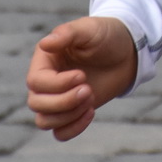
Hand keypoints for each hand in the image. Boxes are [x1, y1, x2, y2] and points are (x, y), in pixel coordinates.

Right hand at [25, 16, 138, 140]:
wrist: (126, 52)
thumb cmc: (106, 35)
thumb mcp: (88, 29)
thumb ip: (67, 33)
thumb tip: (44, 44)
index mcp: (44, 59)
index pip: (36, 82)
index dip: (57, 84)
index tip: (82, 76)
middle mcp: (46, 81)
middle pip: (36, 104)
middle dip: (63, 102)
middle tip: (88, 89)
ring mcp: (57, 98)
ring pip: (45, 121)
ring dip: (69, 115)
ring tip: (91, 97)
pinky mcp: (70, 112)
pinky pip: (60, 133)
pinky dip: (73, 128)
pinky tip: (91, 111)